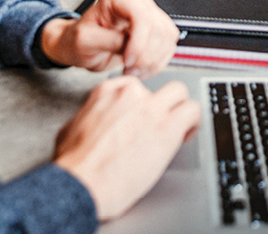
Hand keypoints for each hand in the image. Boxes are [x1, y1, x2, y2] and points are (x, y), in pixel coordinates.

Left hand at [40, 0, 178, 77]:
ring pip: (167, 38)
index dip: (139, 43)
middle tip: (128, 68)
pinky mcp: (156, 28)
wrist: (82, 46)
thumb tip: (129, 43)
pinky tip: (139, 68)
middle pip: (159, 28)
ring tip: (132, 70)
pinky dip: (157, 63)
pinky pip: (169, 46)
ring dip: (153, 61)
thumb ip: (107, 40)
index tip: (127, 60)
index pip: (143, 16)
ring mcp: (149, 12)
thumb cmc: (79, 40)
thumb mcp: (84, 41)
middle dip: (146, 55)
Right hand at [53, 76, 201, 219]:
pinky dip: (193, 123)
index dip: (141, 104)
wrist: (82, 181)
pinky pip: (192, 112)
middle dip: (164, 103)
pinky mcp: (167, 127)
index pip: (134, 86)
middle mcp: (130, 93)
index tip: (142, 118)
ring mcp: (150, 107)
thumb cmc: (74, 162)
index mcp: (107, 91)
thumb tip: (98, 124)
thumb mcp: (74, 126)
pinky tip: (186, 136)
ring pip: (180, 93)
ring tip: (179, 129)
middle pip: (159, 86)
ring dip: (181, 109)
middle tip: (164, 122)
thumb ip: (93, 116)